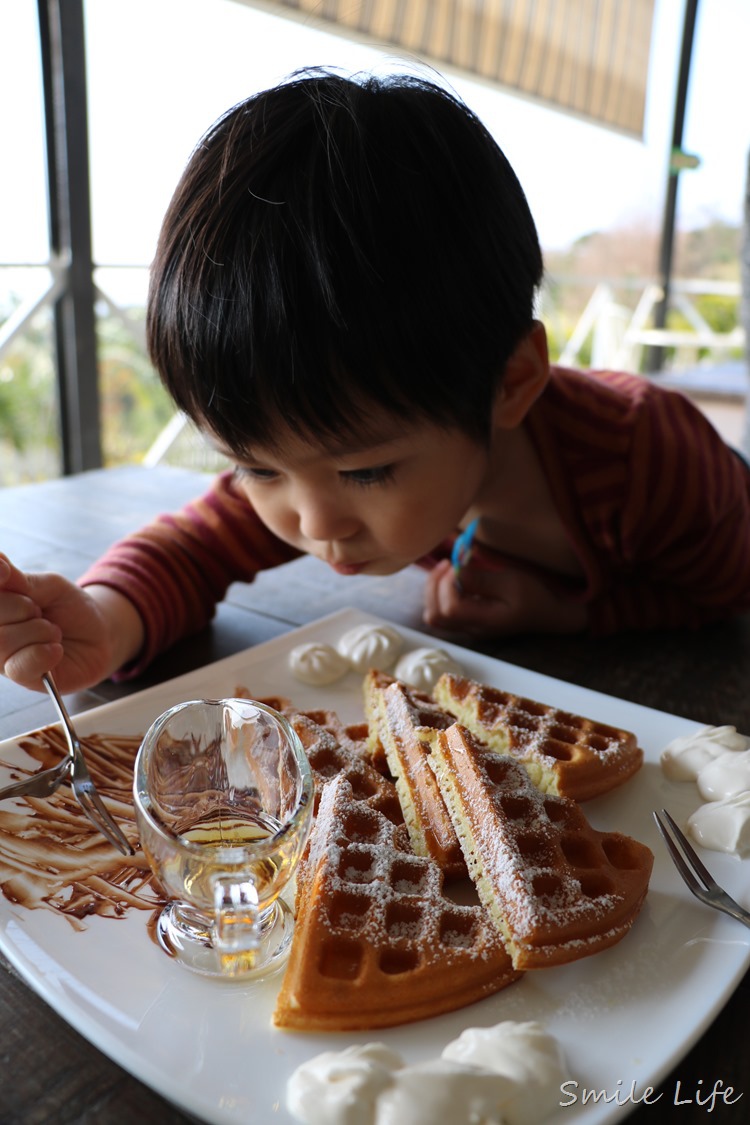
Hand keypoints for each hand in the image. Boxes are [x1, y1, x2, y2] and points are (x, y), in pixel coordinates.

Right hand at [0, 554, 141, 691]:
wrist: (99, 635)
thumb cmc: (70, 609)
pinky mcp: (21, 677)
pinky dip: (44, 653)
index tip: (6, 573)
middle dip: (24, 607)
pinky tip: (56, 649)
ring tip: (54, 632)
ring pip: (3, 640)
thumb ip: (20, 580)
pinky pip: (20, 666)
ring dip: (40, 631)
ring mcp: (3, 657)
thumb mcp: (49, 586)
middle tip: (42, 612)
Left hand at [423, 558, 587, 636]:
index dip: (445, 584)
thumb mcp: (511, 582)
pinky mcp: (466, 622)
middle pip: (434, 615)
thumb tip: (455, 573)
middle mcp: (471, 628)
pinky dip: (437, 594)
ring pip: (433, 615)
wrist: (545, 614)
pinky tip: (450, 579)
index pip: (449, 608)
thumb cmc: (532, 596)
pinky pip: (440, 612)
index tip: (456, 564)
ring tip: (446, 569)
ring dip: (432, 590)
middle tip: (447, 563)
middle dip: (433, 586)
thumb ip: (481, 580)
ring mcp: (467, 627)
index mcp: (484, 621)